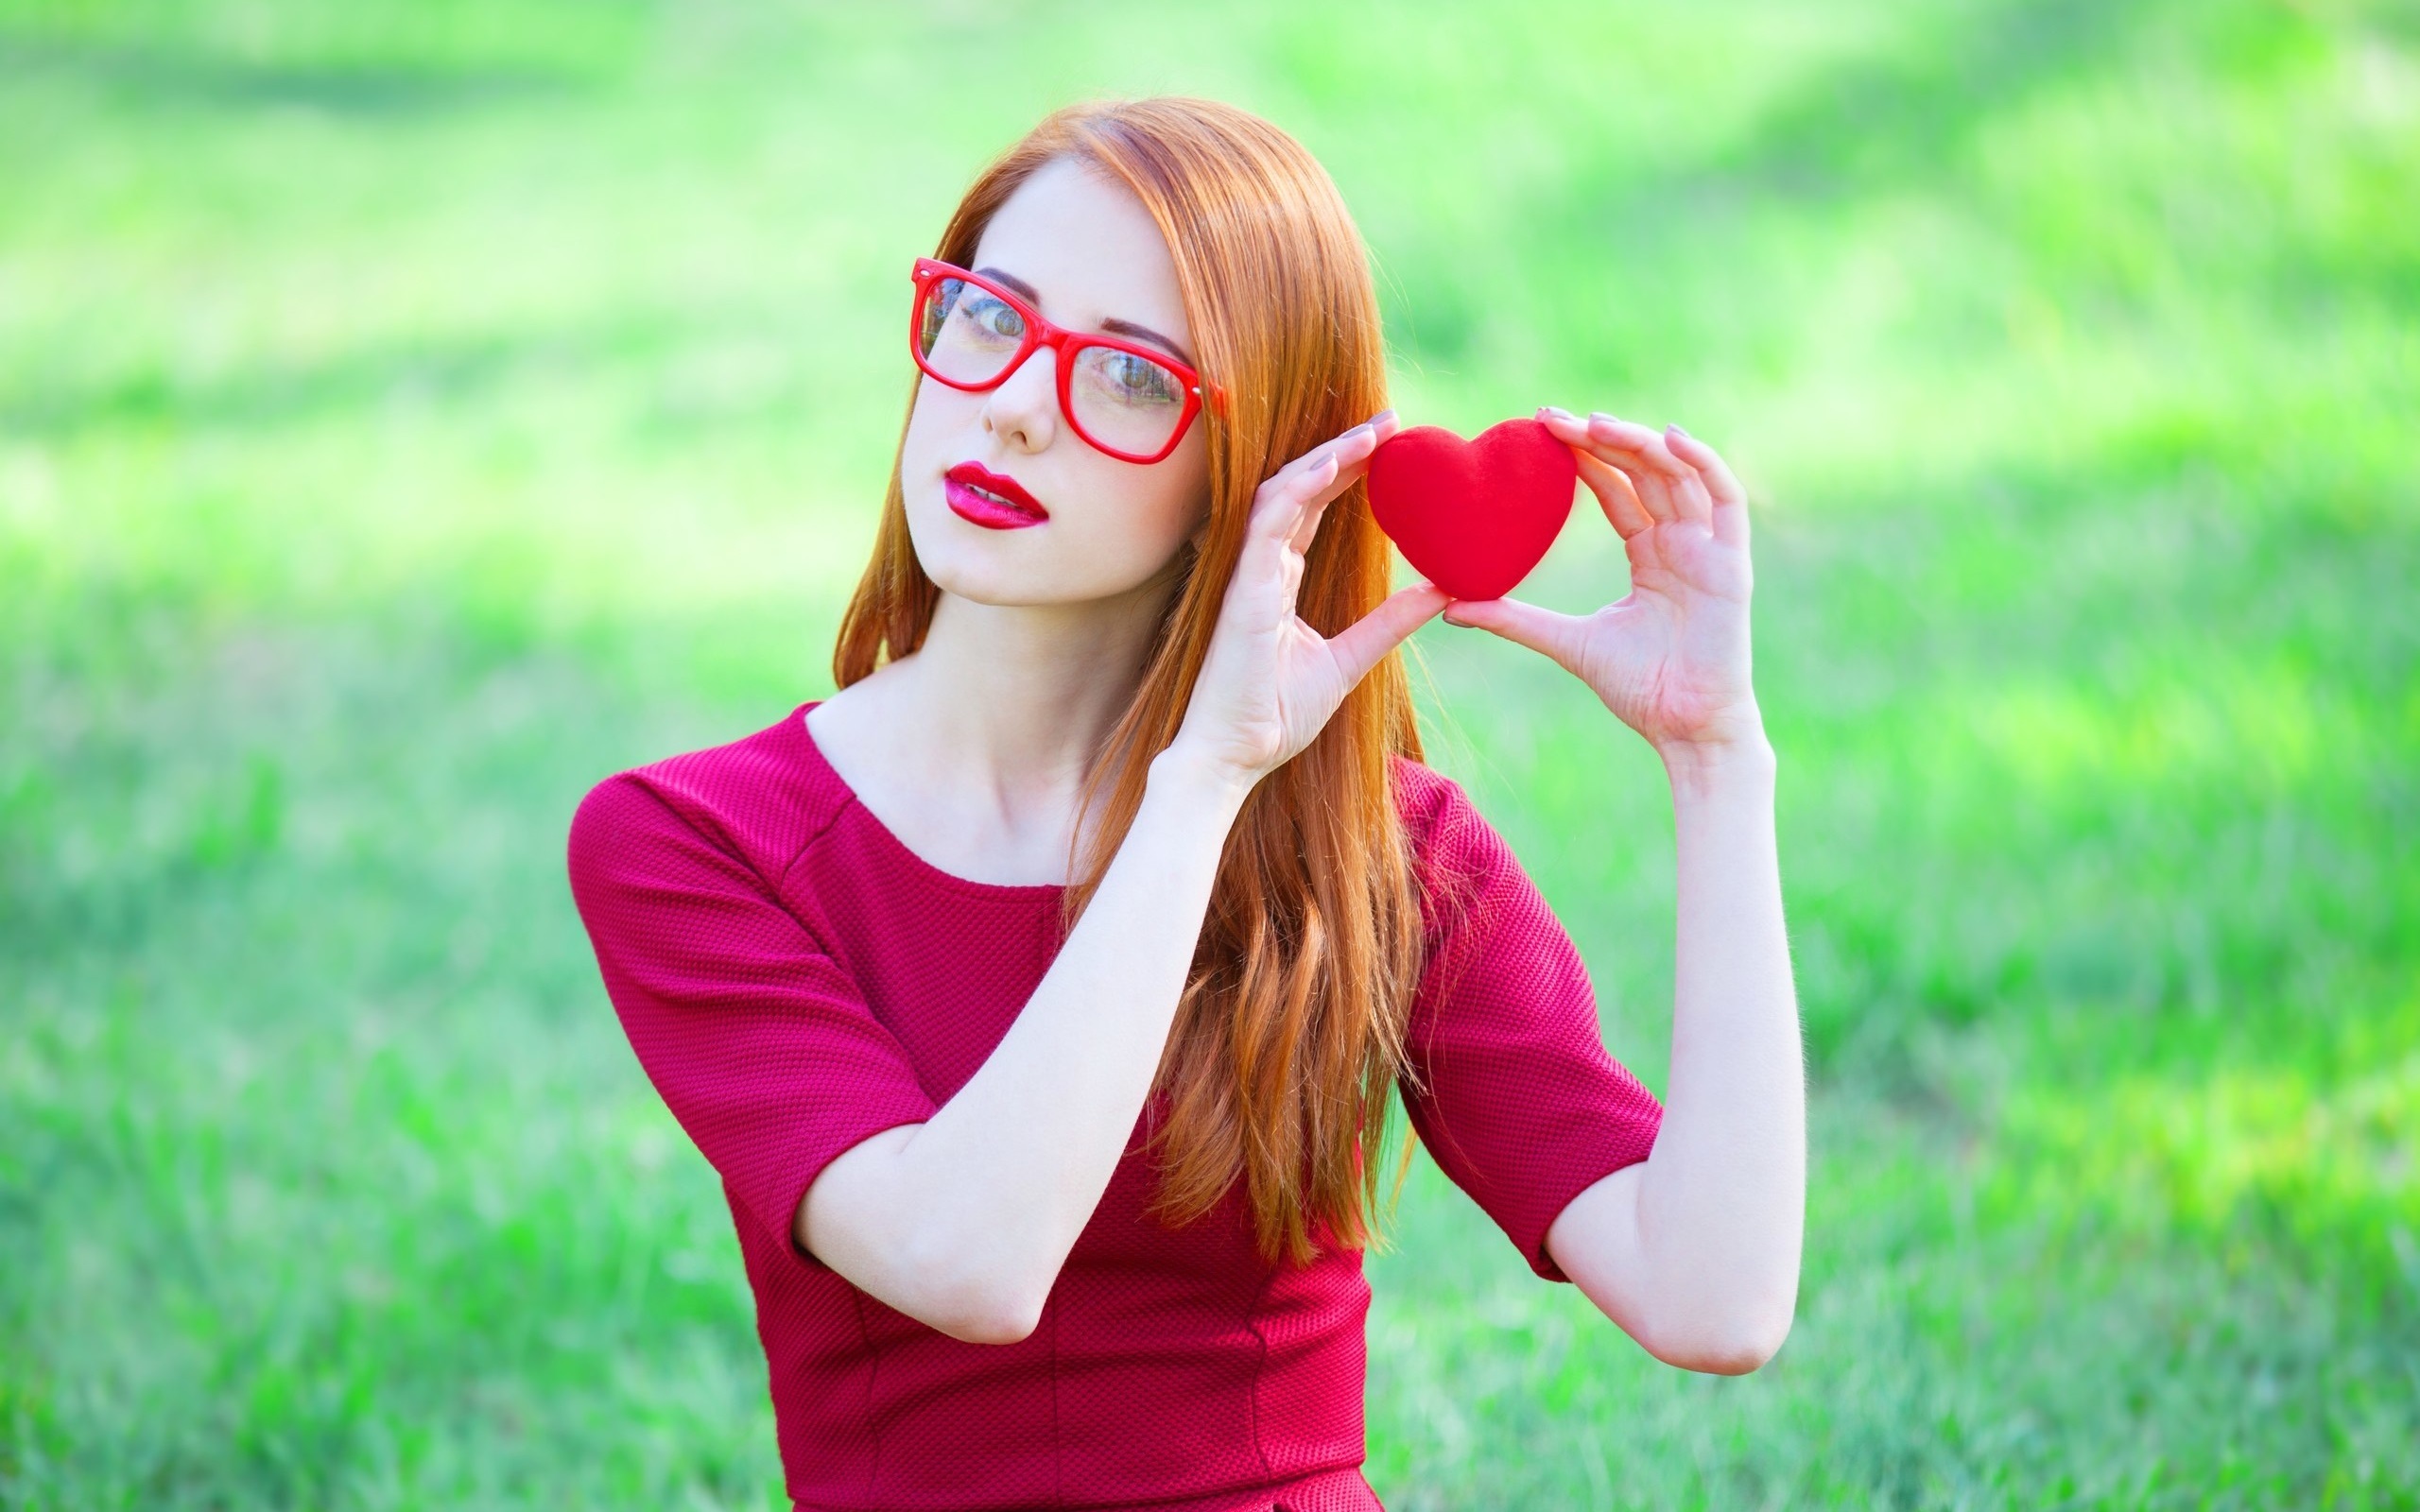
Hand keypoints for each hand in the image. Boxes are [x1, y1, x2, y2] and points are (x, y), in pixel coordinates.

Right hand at [1169, 410, 1450, 785]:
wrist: (1233, 757)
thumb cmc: (1274, 714)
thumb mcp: (1349, 661)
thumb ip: (1390, 623)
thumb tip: (1441, 591)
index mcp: (1279, 579)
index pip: (1313, 508)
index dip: (1347, 471)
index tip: (1390, 445)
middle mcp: (1261, 568)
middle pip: (1301, 488)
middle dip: (1344, 450)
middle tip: (1391, 420)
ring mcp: (1248, 575)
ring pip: (1283, 492)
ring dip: (1327, 457)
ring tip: (1374, 432)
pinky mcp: (1242, 591)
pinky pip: (1267, 524)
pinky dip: (1298, 490)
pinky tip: (1331, 465)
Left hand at [1441, 409, 1761, 758]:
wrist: (1684, 727)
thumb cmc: (1638, 688)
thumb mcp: (1565, 642)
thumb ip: (1513, 619)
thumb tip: (1448, 605)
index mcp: (1649, 554)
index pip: (1616, 490)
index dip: (1582, 458)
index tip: (1539, 431)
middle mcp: (1680, 543)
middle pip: (1644, 472)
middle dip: (1601, 439)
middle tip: (1552, 418)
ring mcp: (1709, 549)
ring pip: (1678, 475)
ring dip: (1639, 443)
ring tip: (1594, 423)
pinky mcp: (1732, 562)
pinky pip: (1725, 499)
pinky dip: (1702, 463)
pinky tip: (1668, 437)